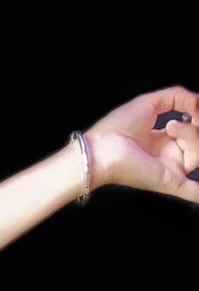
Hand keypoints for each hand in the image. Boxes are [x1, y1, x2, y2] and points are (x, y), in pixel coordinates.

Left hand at [86, 87, 198, 202]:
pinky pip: (190, 191)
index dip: (196, 116)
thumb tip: (198, 102)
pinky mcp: (169, 181)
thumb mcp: (149, 103)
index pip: (192, 130)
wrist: (102, 149)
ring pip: (198, 154)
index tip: (192, 107)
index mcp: (163, 140)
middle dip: (195, 126)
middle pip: (198, 142)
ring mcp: (170, 170)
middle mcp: (169, 156)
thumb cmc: (118, 127)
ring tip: (170, 128)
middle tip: (182, 117)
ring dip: (191, 134)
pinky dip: (198, 194)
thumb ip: (177, 97)